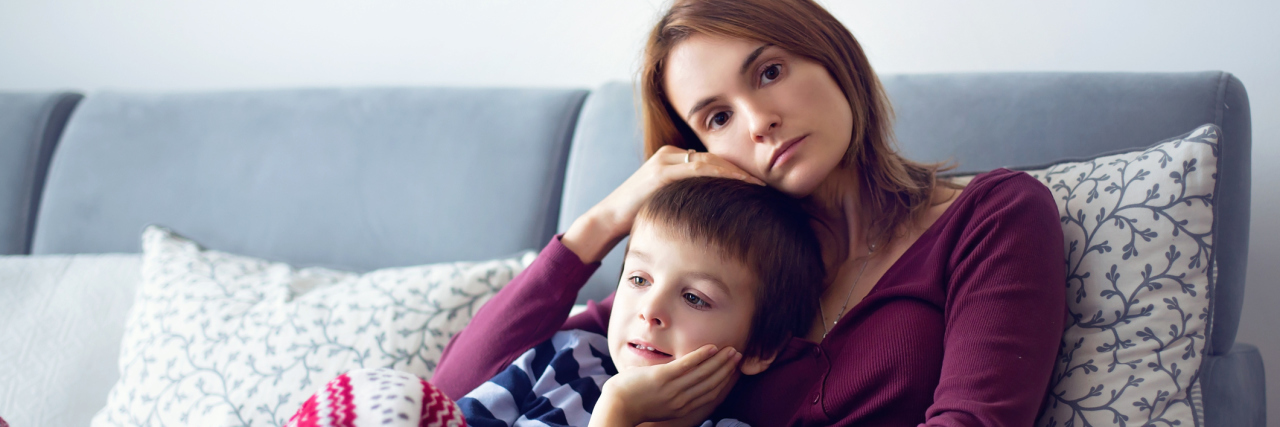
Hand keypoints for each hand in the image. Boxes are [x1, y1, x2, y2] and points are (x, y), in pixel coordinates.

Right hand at [563, 145, 764, 263]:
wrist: (606, 221)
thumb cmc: (637, 218)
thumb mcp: (666, 204)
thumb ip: (686, 200)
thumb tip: (714, 214)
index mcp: (671, 158)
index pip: (711, 161)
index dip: (735, 171)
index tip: (757, 185)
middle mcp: (668, 155)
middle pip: (714, 158)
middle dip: (741, 171)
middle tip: (767, 184)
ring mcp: (664, 162)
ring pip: (709, 162)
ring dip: (736, 174)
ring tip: (759, 187)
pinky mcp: (660, 173)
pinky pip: (698, 171)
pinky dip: (721, 177)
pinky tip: (738, 187)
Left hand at [590, 345, 742, 425]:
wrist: (616, 408)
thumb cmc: (633, 404)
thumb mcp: (659, 404)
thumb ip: (671, 395)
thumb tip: (676, 382)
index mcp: (682, 409)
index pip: (710, 394)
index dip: (724, 381)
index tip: (733, 370)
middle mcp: (681, 401)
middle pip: (711, 383)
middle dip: (726, 369)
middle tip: (738, 356)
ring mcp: (672, 390)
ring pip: (703, 374)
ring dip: (720, 361)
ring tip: (731, 350)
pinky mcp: (662, 378)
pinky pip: (686, 365)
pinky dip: (701, 356)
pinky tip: (712, 347)